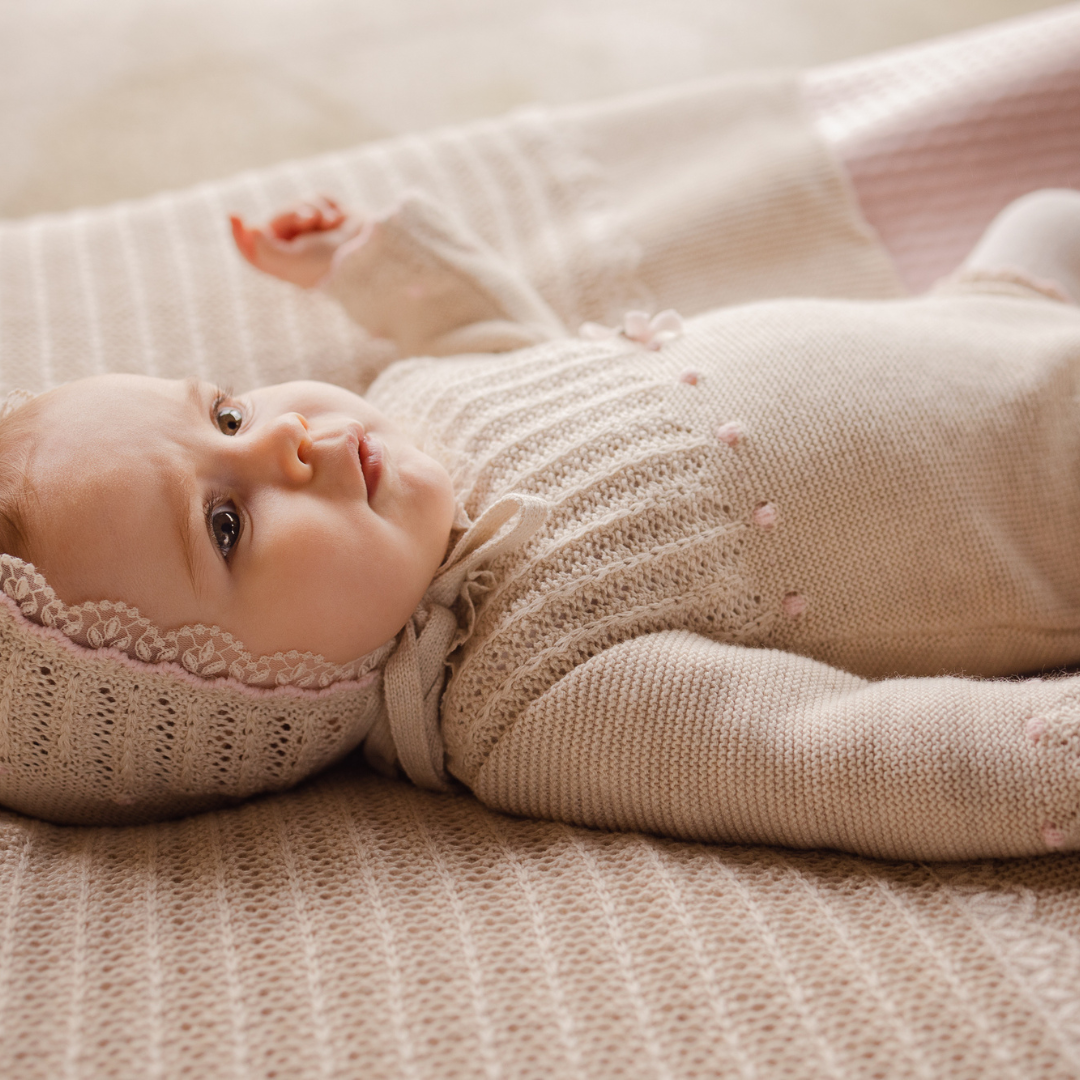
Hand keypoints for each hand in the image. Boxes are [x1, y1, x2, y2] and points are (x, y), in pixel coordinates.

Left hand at [230, 196, 361, 287]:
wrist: (370, 255)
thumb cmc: (329, 265)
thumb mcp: (290, 262)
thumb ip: (264, 250)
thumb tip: (252, 230)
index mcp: (283, 265)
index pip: (253, 249)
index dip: (240, 233)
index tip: (234, 215)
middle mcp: (297, 249)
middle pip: (276, 219)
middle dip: (291, 214)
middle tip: (309, 219)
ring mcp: (315, 232)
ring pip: (298, 205)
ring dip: (312, 208)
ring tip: (330, 222)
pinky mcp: (332, 217)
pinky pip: (318, 197)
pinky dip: (328, 204)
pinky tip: (339, 218)